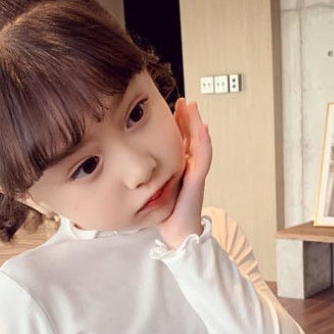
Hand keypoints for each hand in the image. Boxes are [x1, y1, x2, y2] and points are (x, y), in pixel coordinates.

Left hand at [156, 97, 212, 249]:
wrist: (177, 232)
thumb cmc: (165, 214)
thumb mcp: (153, 187)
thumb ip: (147, 174)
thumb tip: (129, 166)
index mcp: (179, 167)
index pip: (180, 140)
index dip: (178, 124)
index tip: (172, 108)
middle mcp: (189, 167)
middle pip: (191, 137)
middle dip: (187, 118)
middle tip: (183, 101)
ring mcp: (195, 172)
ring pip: (199, 142)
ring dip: (196, 123)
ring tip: (192, 107)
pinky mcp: (198, 179)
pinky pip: (204, 157)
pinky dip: (203, 142)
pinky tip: (202, 129)